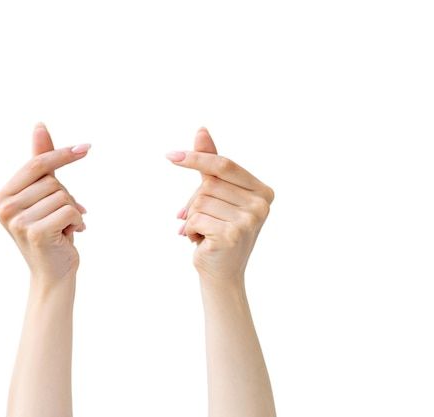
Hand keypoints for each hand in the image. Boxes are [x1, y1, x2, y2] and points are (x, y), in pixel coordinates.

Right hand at [0, 122, 89, 286]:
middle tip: (65, 216)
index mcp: (1, 196)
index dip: (62, 155)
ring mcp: (17, 221)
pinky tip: (70, 235)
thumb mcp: (43, 195)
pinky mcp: (35, 232)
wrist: (54, 273)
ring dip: (72, 211)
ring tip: (64, 227)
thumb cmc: (50, 232)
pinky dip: (77, 221)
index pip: (36, 164)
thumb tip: (39, 125)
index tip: (86, 148)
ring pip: (62, 195)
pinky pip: (69, 210)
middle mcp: (4, 208)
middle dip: (67, 196)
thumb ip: (41, 162)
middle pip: (52, 180)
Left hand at [167, 127, 274, 285]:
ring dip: (192, 217)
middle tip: (199, 220)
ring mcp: (248, 221)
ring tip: (204, 232)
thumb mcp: (218, 194)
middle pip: (209, 184)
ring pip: (199, 201)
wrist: (222, 274)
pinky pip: (195, 218)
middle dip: (195, 201)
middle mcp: (261, 205)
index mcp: (263, 192)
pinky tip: (201, 241)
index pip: (224, 164)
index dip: (197, 157)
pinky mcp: (231, 235)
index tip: (170, 155)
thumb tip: (201, 129)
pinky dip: (190, 230)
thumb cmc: (219, 231)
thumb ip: (211, 163)